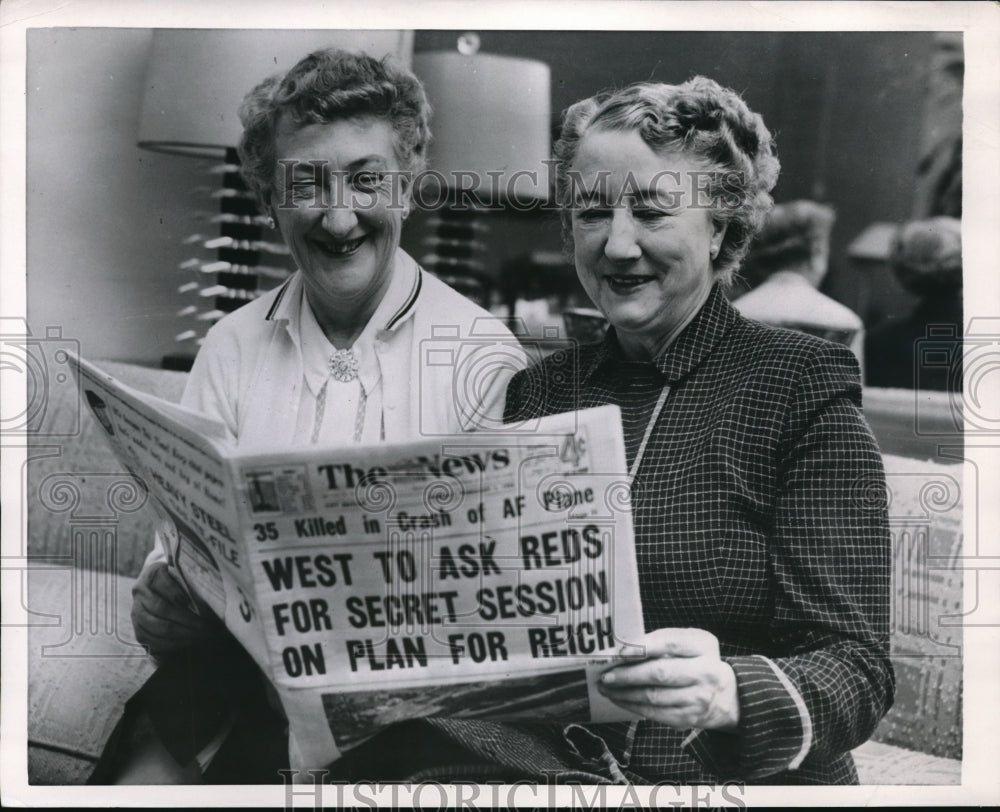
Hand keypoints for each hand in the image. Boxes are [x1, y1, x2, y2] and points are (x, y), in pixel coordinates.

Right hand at [131, 562, 219, 655]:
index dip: (179, 595)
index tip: (197, 604)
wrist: (160, 587)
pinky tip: (189, 642)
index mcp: (153, 573)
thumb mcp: (185, 573)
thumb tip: (211, 595)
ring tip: (202, 636)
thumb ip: (192, 581)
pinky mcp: (138, 629)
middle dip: (187, 620)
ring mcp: (136, 611)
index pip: (165, 584)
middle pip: (162, 608)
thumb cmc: (181, 580)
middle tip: (207, 626)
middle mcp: (140, 591)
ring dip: (182, 633)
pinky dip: (172, 643)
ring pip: (157, 626)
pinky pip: (152, 641)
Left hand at [597, 628, 739, 730]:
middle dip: (628, 675)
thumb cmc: (698, 661)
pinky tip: (619, 698)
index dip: (644, 647)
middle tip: (606, 675)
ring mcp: (698, 699)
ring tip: (606, 687)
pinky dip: (632, 706)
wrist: (727, 696)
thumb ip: (663, 640)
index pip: (672, 643)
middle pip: (660, 673)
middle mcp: (705, 673)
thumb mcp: (690, 643)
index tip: (620, 651)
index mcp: (703, 647)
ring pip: (653, 697)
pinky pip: (654, 713)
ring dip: (624, 693)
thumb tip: (625, 646)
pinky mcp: (688, 718)